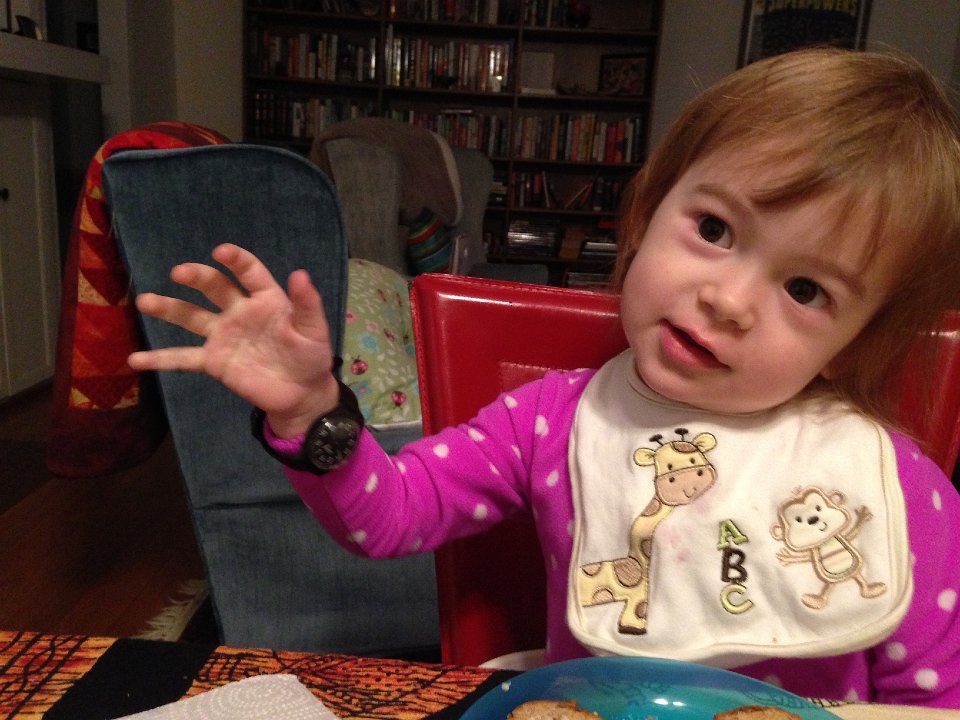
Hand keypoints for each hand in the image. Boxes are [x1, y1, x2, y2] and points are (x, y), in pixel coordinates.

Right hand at [127, 243, 339, 437]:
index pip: (249, 272)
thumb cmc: (310, 356)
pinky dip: (160, 359)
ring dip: (168, 308)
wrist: (301, 393)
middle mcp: (239, 311)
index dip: (236, 260)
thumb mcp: (314, 330)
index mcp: (265, 299)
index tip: (221, 252)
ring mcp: (223, 336)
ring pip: (192, 317)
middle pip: (214, 288)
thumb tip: (300, 273)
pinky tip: (135, 358)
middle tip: (179, 272)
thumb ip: (307, 304)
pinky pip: (183, 358)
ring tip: (145, 300)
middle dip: (197, 277)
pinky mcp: (214, 362)